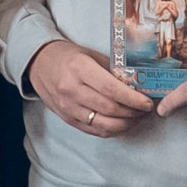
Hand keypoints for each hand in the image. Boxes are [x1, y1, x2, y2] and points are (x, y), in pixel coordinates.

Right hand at [25, 38, 154, 136]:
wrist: (38, 63)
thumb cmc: (67, 56)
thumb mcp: (90, 55)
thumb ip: (112, 70)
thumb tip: (138, 85)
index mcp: (79, 69)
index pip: (111, 89)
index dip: (133, 99)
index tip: (148, 102)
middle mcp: (72, 90)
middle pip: (109, 109)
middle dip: (133, 112)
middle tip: (146, 109)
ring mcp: (68, 107)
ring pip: (103, 125)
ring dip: (125, 124)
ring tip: (136, 117)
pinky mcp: (67, 118)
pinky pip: (94, 131)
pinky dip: (112, 130)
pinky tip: (122, 124)